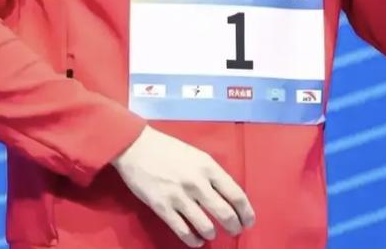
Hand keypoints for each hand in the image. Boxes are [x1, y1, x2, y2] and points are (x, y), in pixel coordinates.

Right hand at [112, 125, 255, 246]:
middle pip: (225, 213)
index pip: (236, 194)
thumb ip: (211, 174)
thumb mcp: (196, 155)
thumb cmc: (168, 148)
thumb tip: (226, 195)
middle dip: (234, 227)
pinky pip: (184, 231)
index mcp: (208, 166)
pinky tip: (197, 241)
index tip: (249, 221)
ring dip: (212, 233)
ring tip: (212, 234)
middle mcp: (197, 182)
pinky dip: (194, 240)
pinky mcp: (163, 208)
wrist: (137, 146)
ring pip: (206, 226)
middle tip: (235, 231)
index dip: (246, 212)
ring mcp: (180, 196)